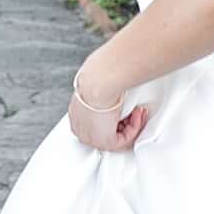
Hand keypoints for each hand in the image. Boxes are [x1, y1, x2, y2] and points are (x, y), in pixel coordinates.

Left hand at [65, 39, 148, 153]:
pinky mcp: (103, 140)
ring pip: (116, 138)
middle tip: (135, 109)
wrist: (100, 79)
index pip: (94, 121)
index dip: (114, 116)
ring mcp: (90, 136)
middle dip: (124, 122)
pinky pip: (123, 142)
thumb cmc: (99, 74)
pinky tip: (136, 113)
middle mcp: (80, 126)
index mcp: (75, 112)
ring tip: (137, 109)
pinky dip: (134, 128)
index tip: (125, 106)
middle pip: (106, 132)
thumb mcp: (98, 78)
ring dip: (131, 124)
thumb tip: (114, 71)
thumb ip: (103, 84)